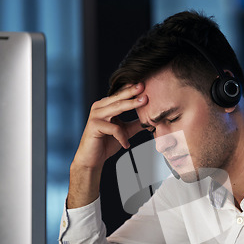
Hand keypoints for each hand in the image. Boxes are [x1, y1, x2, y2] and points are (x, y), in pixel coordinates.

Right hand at [67, 83, 147, 207]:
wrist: (92, 158)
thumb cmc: (106, 143)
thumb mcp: (124, 132)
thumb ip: (135, 125)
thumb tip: (151, 120)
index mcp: (105, 106)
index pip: (120, 95)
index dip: (132, 89)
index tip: (145, 84)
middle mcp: (99, 107)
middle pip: (119, 98)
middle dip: (132, 91)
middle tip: (144, 86)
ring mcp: (95, 115)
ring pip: (116, 108)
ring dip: (131, 104)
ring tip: (144, 102)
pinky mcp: (94, 126)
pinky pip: (114, 128)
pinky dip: (122, 137)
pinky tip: (126, 145)